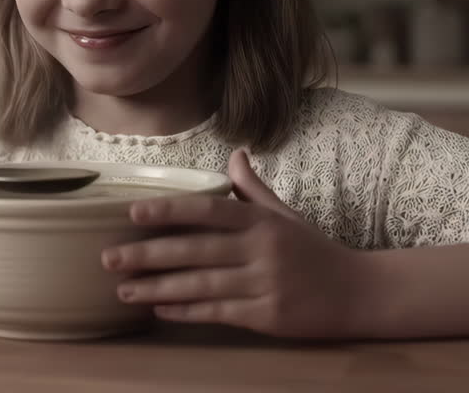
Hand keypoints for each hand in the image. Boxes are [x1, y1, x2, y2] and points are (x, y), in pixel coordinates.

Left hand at [100, 149, 368, 337]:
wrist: (360, 293)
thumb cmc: (314, 252)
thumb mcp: (286, 215)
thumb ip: (254, 189)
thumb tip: (235, 153)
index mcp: (261, 221)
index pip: (208, 210)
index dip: (169, 211)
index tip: (131, 214)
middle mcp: (260, 250)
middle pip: (195, 251)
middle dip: (148, 254)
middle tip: (108, 258)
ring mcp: (264, 284)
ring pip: (200, 285)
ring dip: (157, 288)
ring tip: (123, 290)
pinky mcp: (267, 316)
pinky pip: (217, 313)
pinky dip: (185, 312)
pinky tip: (159, 310)